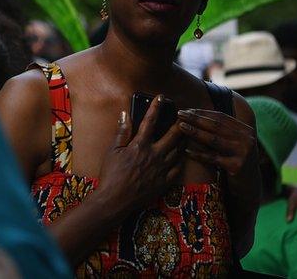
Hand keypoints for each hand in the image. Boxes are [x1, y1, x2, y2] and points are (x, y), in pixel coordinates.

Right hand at [96, 96, 184, 213]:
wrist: (115, 200)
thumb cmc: (111, 175)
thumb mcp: (112, 151)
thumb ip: (121, 132)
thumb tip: (124, 114)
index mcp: (140, 145)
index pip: (150, 121)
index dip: (156, 107)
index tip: (162, 97)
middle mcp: (154, 155)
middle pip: (172, 135)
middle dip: (179, 123)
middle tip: (184, 116)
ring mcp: (161, 169)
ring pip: (178, 151)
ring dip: (183, 141)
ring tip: (186, 134)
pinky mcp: (164, 182)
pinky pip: (178, 169)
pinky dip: (181, 160)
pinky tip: (181, 157)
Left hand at [178, 109, 256, 177]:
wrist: (249, 186)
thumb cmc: (235, 160)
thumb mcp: (233, 143)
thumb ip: (222, 130)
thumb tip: (195, 113)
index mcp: (246, 130)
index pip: (221, 117)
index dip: (202, 112)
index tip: (186, 110)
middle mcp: (247, 140)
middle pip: (216, 126)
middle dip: (196, 118)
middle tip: (180, 113)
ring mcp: (243, 153)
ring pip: (214, 140)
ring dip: (195, 132)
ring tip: (180, 126)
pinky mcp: (236, 167)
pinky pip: (213, 158)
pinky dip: (198, 154)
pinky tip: (186, 150)